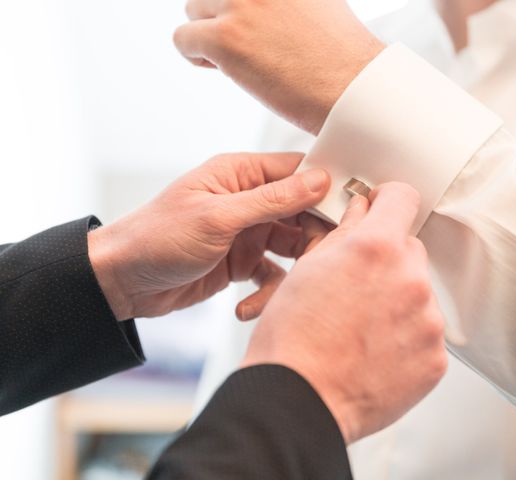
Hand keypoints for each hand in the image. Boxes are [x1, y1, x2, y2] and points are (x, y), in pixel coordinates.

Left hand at [88, 153, 329, 319]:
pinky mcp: (243, 262)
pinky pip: (273, 275)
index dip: (326, 190)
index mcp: (241, 174)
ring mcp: (248, 233)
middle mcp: (249, 200)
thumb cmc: (157, 237)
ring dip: (292, 273)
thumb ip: (271, 199)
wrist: (121, 282)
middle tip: (316, 263)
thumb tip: (320, 180)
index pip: (298, 171)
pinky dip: (266, 293)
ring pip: (293, 247)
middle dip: (313, 240)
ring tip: (278, 293)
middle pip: (304, 213)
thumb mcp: (218, 217)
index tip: (349, 213)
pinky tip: (246, 308)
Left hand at [174, 0, 383, 133]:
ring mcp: (241, 4)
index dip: (239, 5)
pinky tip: (222, 69)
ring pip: (193, 9)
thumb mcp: (322, 1)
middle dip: (220, 14)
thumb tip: (268, 7)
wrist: (353, 89)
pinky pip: (183, 39)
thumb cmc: (343, 57)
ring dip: (208, 33)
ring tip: (235, 57)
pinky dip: (195, 56)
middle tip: (243, 41)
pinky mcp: (226, 39)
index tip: (249, 24)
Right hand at [242, 183, 447, 443]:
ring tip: (361, 327)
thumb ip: (343, 235)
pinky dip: (406, 337)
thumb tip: (361, 213)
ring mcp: (428, 321)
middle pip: (410, 249)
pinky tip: (375, 350)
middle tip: (356, 285)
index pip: (403, 198)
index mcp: (376, 248)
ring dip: (398, 300)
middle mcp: (410, 279)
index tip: (382, 209)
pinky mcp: (435, 359)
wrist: (298, 402)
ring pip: (419, 292)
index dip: (388, 201)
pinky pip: (426, 333)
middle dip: (388, 259)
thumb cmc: (292, 341)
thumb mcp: (306, 271)